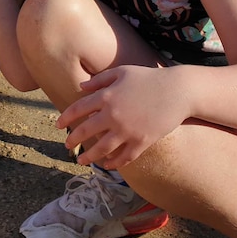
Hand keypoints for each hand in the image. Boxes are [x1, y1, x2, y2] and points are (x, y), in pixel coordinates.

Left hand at [57, 65, 188, 168]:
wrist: (179, 91)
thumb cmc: (148, 78)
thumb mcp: (121, 72)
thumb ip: (99, 80)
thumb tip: (81, 87)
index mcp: (106, 96)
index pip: (77, 109)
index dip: (65, 118)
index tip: (57, 126)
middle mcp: (113, 115)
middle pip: (86, 131)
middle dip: (73, 140)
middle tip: (66, 146)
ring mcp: (127, 130)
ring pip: (102, 149)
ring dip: (89, 157)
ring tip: (81, 161)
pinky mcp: (142, 141)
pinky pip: (124, 157)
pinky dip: (114, 163)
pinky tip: (107, 165)